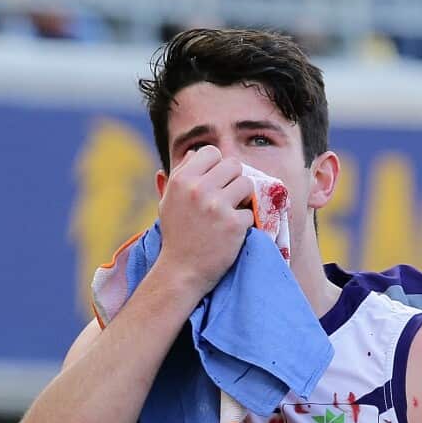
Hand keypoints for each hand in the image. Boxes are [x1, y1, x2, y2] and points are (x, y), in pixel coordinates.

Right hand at [153, 146, 254, 295]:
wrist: (182, 270)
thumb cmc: (177, 234)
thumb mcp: (169, 200)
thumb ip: (182, 174)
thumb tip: (195, 152)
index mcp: (182, 180)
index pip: (212, 151)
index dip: (217, 165)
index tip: (216, 181)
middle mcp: (198, 189)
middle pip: (234, 165)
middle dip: (234, 180)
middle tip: (228, 198)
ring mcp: (217, 206)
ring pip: (247, 184)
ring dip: (244, 198)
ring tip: (232, 212)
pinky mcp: (234, 224)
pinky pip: (252, 211)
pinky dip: (246, 222)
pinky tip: (233, 232)